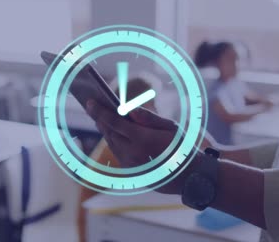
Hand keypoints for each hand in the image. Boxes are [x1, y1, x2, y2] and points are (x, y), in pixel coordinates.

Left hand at [86, 100, 211, 193]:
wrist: (189, 177)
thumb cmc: (181, 147)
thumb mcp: (170, 128)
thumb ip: (149, 118)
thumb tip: (130, 109)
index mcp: (143, 140)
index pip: (114, 122)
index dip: (99, 111)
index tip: (89, 102)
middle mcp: (133, 154)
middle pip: (109, 132)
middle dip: (99, 119)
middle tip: (92, 106)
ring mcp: (130, 164)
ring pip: (111, 143)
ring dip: (105, 129)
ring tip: (100, 116)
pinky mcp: (131, 172)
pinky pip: (117, 152)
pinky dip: (113, 140)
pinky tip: (113, 132)